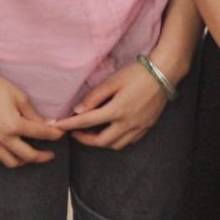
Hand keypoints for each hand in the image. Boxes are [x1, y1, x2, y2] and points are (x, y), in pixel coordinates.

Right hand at [0, 71, 64, 167]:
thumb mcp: (19, 97)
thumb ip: (33, 114)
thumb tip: (47, 124)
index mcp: (15, 125)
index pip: (41, 134)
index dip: (54, 135)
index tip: (60, 134)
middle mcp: (3, 137)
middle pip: (28, 156)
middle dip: (43, 156)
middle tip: (50, 154)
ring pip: (11, 162)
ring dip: (23, 161)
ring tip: (29, 155)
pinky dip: (5, 157)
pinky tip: (10, 151)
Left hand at [53, 61, 170, 149]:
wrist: (163, 75)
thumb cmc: (136, 74)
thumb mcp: (112, 81)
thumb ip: (94, 97)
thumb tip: (78, 110)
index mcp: (117, 111)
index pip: (87, 121)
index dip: (69, 124)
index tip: (56, 126)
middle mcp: (128, 124)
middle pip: (102, 141)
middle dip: (85, 140)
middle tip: (73, 132)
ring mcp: (140, 127)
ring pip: (117, 145)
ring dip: (101, 142)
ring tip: (90, 133)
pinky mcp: (147, 127)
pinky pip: (129, 141)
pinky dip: (116, 141)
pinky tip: (110, 132)